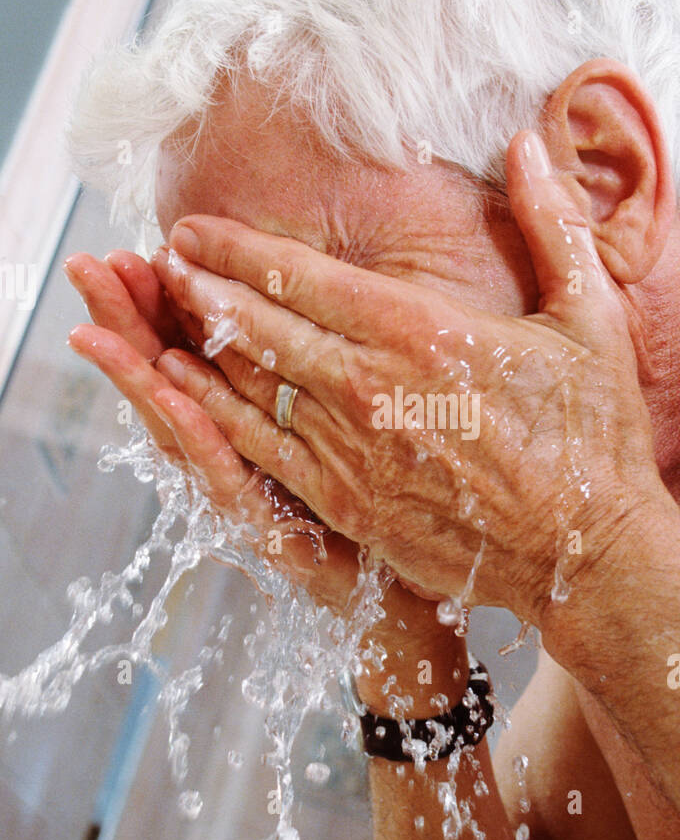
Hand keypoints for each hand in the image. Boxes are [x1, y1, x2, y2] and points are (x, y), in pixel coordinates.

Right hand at [65, 252, 466, 709]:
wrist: (424, 596)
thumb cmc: (408, 500)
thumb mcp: (367, 422)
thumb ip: (343, 361)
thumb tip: (335, 293)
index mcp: (267, 419)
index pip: (208, 347)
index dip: (174, 297)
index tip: (152, 243)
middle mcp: (248, 454)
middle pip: (178, 375)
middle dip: (135, 318)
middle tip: (97, 265)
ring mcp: (254, 494)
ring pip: (183, 424)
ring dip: (138, 371)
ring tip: (95, 323)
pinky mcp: (275, 532)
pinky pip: (228, 477)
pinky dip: (195, 434)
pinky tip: (167, 390)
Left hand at [149, 131, 669, 623]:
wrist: (586, 553)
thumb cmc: (593, 435)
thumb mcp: (590, 316)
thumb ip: (552, 224)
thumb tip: (528, 143)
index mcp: (423, 333)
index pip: (304, 276)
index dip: (239, 248)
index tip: (195, 226)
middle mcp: (371, 387)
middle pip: (261, 324)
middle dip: (203, 285)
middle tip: (164, 257)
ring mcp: (351, 451)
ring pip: (250, 385)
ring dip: (200, 342)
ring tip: (164, 308)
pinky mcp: (347, 503)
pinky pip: (260, 449)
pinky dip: (212, 413)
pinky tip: (184, 390)